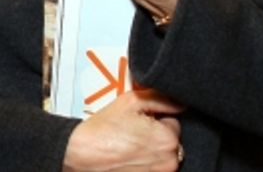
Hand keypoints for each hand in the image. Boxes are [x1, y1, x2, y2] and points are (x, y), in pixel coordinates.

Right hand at [63, 88, 183, 171]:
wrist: (82, 154)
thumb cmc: (104, 130)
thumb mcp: (131, 101)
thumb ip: (160, 99)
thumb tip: (179, 102)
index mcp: (168, 138)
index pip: (173, 122)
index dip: (155, 119)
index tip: (138, 121)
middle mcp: (170, 160)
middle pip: (170, 140)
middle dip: (155, 135)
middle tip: (132, 132)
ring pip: (164, 155)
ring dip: (152, 149)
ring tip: (129, 145)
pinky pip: (155, 167)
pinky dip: (146, 162)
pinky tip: (130, 157)